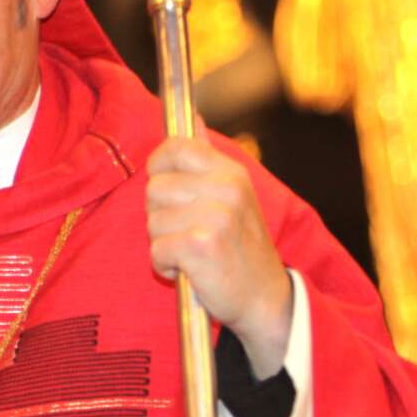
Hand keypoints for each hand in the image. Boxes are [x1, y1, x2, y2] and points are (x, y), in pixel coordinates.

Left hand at [144, 134, 293, 375]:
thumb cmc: (239, 247)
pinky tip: (188, 269)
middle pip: (153, 188)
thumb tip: (192, 117)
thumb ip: (206, 156)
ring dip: (164, 243)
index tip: (170, 191)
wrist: (264, 299)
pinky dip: (165, 266)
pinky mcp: (203, 246)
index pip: (173, 148)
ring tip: (193, 252)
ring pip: (152, 222)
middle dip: (161, 215)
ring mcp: (217, 217)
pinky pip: (157, 250)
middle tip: (190, 232)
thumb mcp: (232, 194)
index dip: (159, 169)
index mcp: (230, 171)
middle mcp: (227, 189)